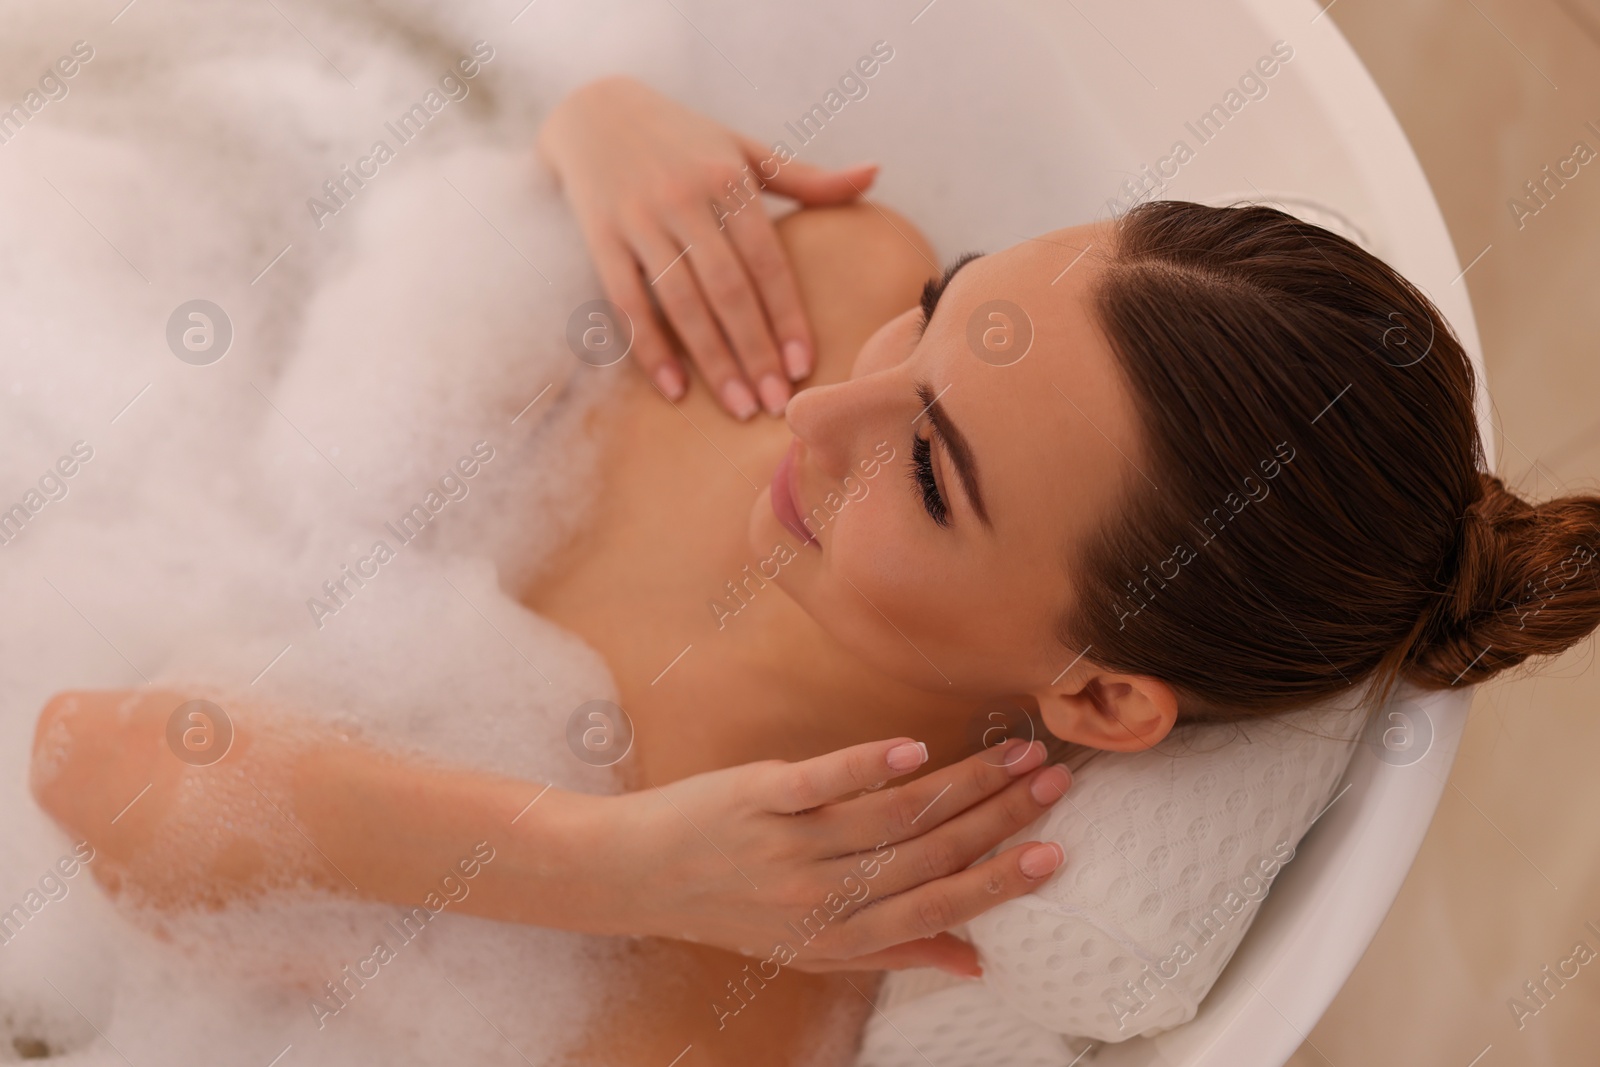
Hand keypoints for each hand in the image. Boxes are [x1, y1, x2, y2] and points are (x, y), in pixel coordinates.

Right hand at [537, 75, 878, 418]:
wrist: (595, 112)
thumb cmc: (684, 139)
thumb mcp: (744, 149)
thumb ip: (806, 177)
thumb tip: (874, 174)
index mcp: (728, 181)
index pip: (766, 262)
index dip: (787, 316)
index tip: (804, 366)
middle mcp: (684, 200)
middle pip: (727, 290)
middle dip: (755, 352)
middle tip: (776, 403)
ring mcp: (640, 220)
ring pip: (682, 303)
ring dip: (712, 361)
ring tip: (739, 406)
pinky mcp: (602, 238)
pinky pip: (627, 303)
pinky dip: (650, 349)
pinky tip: (675, 390)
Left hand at [610, 736, 1073, 976]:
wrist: (633, 875)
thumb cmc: (731, 911)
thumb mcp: (812, 950)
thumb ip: (894, 953)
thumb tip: (977, 962)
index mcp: (839, 938)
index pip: (936, 909)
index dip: (997, 883)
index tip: (1054, 853)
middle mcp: (819, 897)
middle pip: (926, 855)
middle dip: (999, 816)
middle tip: (1053, 781)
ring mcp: (788, 844)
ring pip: (890, 816)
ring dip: (960, 782)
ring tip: (1012, 752)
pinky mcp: (757, 797)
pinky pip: (821, 782)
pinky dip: (868, 766)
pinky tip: (916, 749)